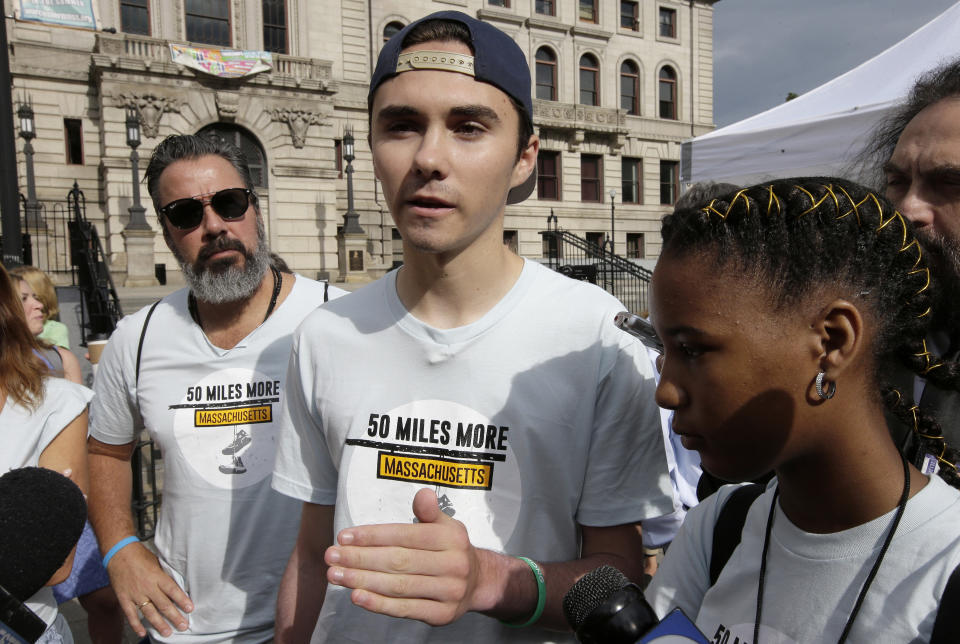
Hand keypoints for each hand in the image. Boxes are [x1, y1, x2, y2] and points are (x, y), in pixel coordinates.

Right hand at [106, 541, 193, 637]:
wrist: (119, 553)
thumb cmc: (140, 556)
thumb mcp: (157, 562)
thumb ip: (165, 575)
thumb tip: (177, 585)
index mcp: (157, 576)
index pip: (172, 590)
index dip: (182, 600)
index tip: (190, 608)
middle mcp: (147, 586)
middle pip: (163, 604)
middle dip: (174, 616)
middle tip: (183, 626)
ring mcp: (135, 594)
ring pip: (149, 612)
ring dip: (159, 624)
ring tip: (168, 632)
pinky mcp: (124, 598)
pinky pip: (130, 614)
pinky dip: (136, 625)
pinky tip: (142, 633)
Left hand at [324, 488, 481, 625]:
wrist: (477, 582)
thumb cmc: (449, 548)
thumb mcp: (444, 524)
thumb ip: (429, 511)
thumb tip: (423, 495)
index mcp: (452, 537)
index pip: (405, 535)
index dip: (372, 536)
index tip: (343, 536)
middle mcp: (453, 564)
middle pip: (398, 561)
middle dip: (360, 558)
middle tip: (331, 557)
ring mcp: (449, 591)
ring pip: (398, 586)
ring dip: (362, 581)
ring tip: (336, 575)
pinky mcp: (442, 614)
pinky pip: (405, 608)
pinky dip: (378, 604)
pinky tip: (356, 596)